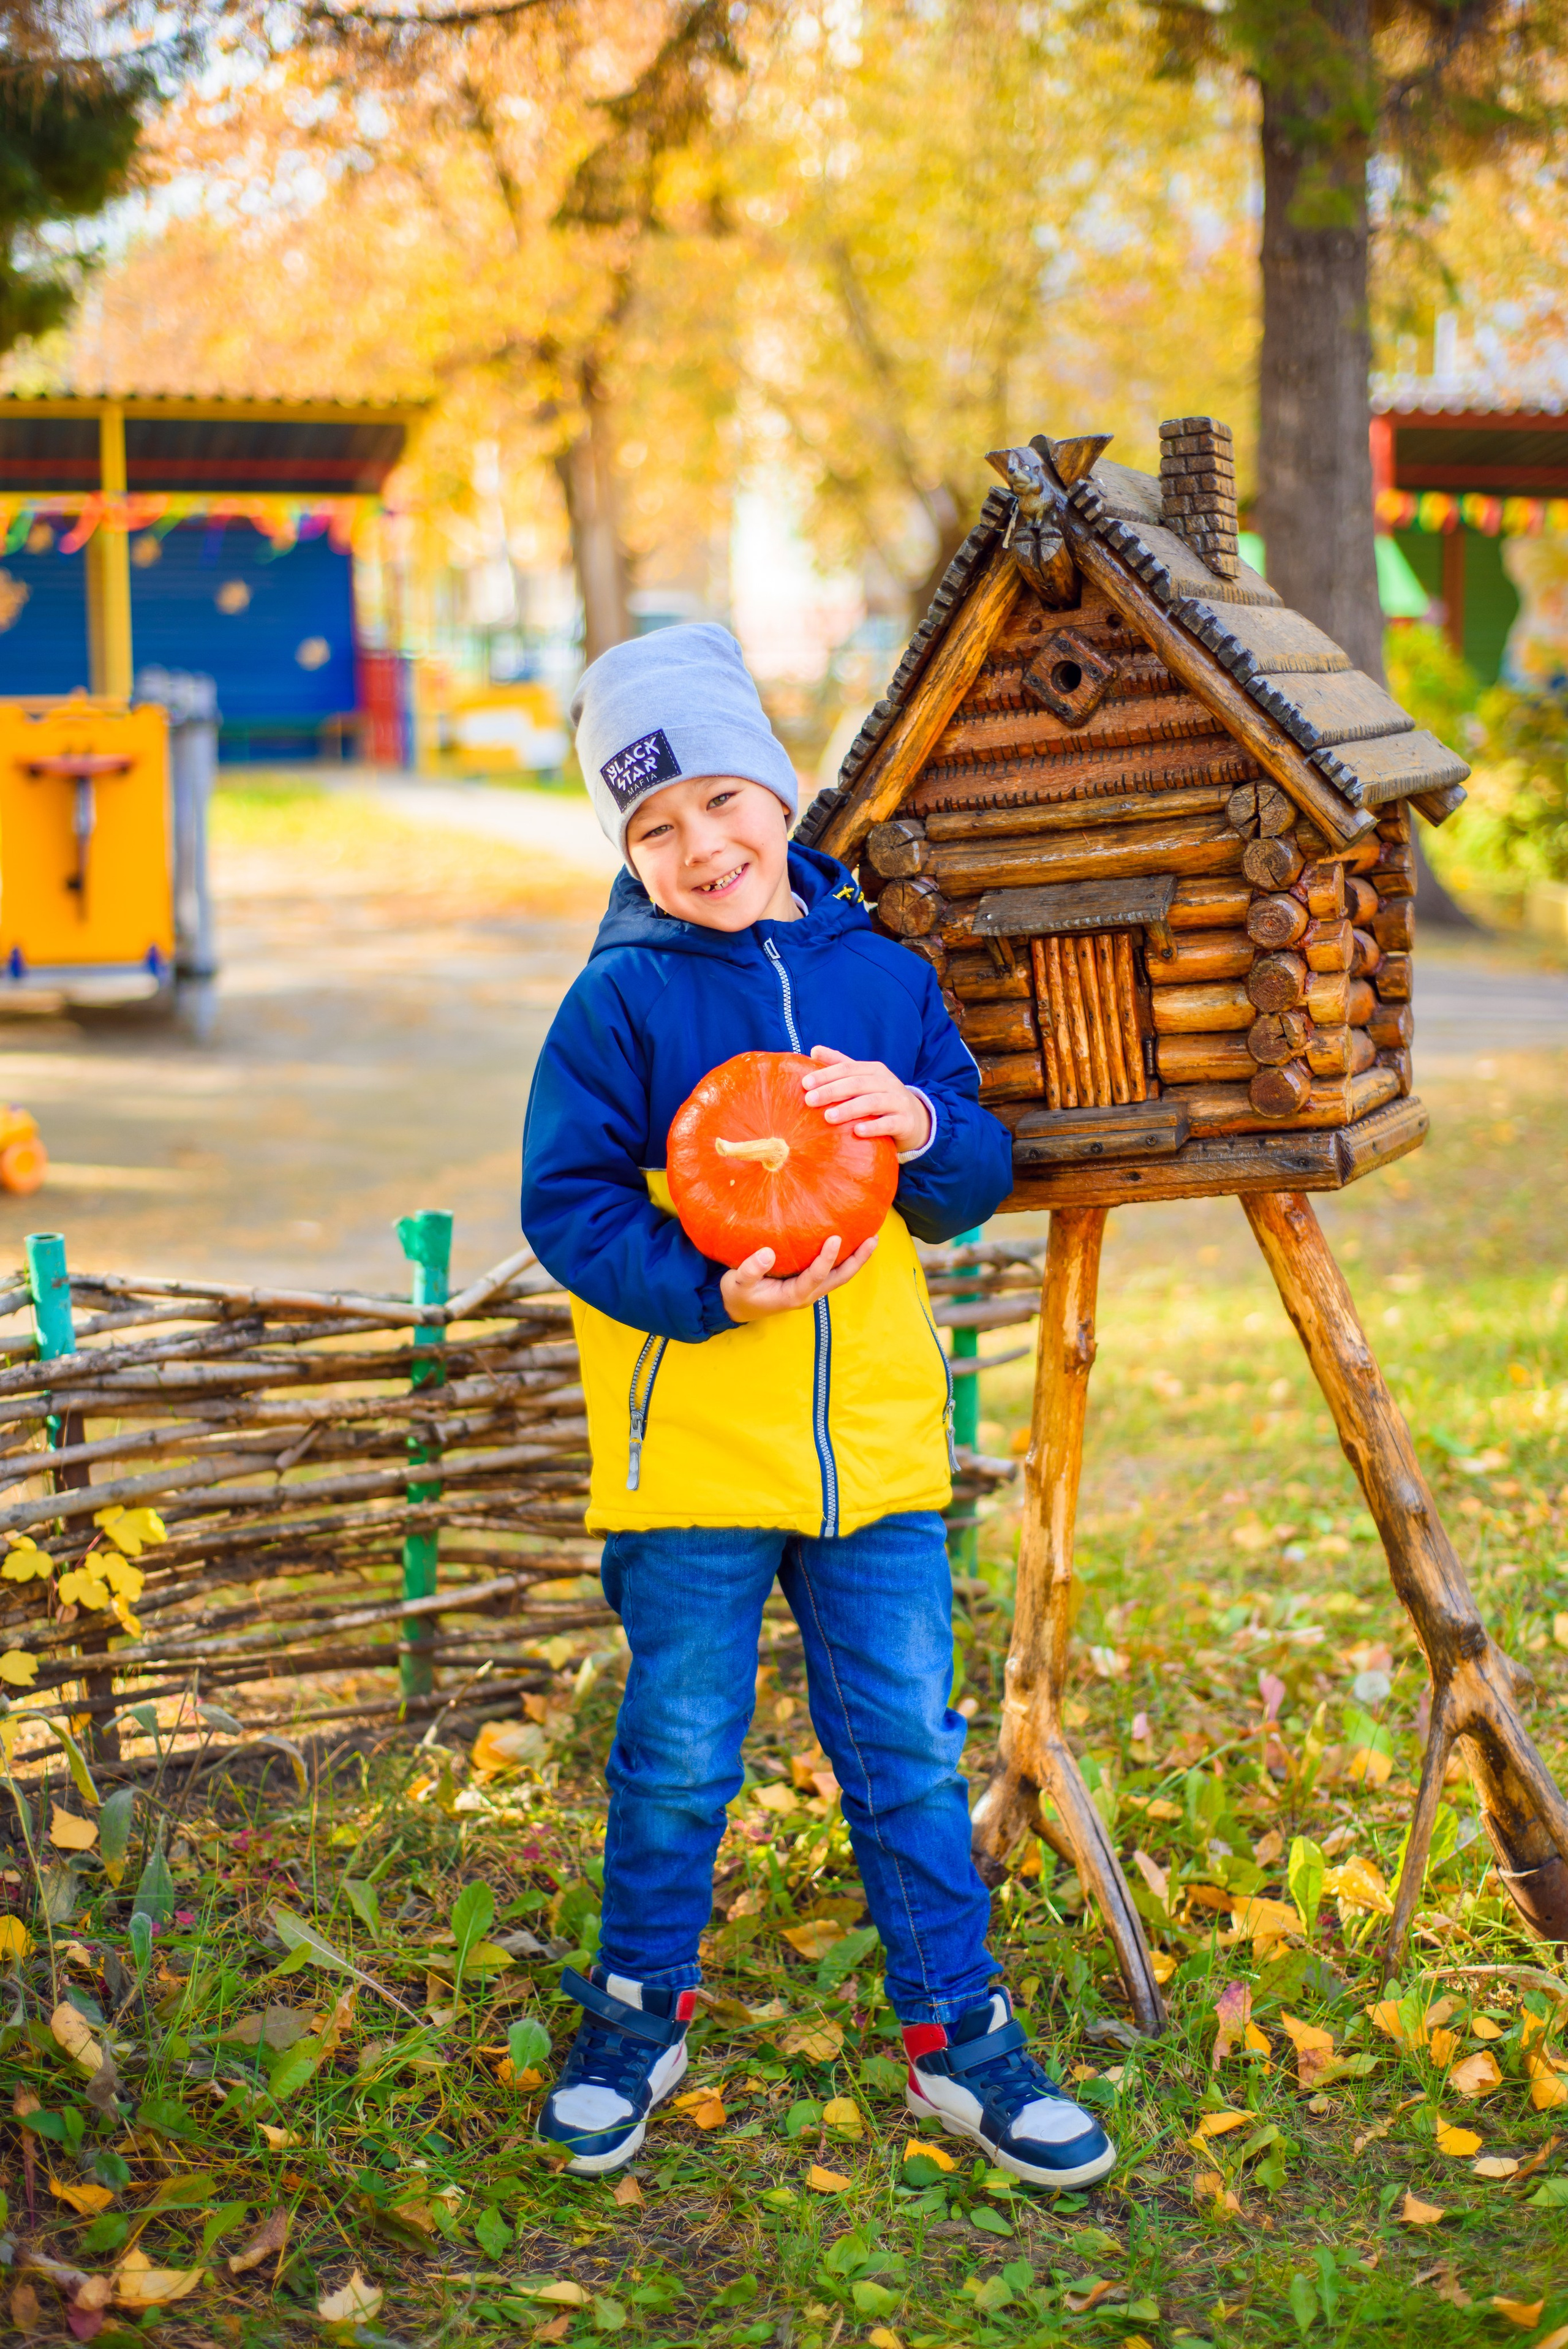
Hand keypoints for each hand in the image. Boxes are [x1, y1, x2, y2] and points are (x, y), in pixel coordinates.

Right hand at [720, 1232, 878, 1322]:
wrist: (736, 1307)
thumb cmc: (737, 1294)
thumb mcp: (736, 1283)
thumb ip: (750, 1270)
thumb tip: (767, 1253)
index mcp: (793, 1295)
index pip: (816, 1276)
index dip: (827, 1259)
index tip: (835, 1238)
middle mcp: (808, 1294)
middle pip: (840, 1277)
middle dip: (857, 1259)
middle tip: (873, 1238)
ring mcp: (811, 1290)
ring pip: (840, 1275)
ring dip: (856, 1258)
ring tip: (871, 1237)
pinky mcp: (809, 1283)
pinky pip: (832, 1271)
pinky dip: (844, 1258)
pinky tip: (850, 1240)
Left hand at [801, 1043, 930, 1153]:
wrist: (917, 1119)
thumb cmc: (881, 1098)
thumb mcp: (863, 1079)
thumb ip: (840, 1064)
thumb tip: (813, 1049)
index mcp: (874, 1070)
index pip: (847, 1068)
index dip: (826, 1074)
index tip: (805, 1084)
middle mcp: (887, 1082)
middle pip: (857, 1083)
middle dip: (832, 1090)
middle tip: (810, 1100)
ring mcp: (898, 1101)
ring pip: (872, 1102)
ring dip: (849, 1109)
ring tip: (828, 1117)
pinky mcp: (905, 1122)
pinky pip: (889, 1124)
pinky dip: (873, 1126)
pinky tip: (858, 1131)